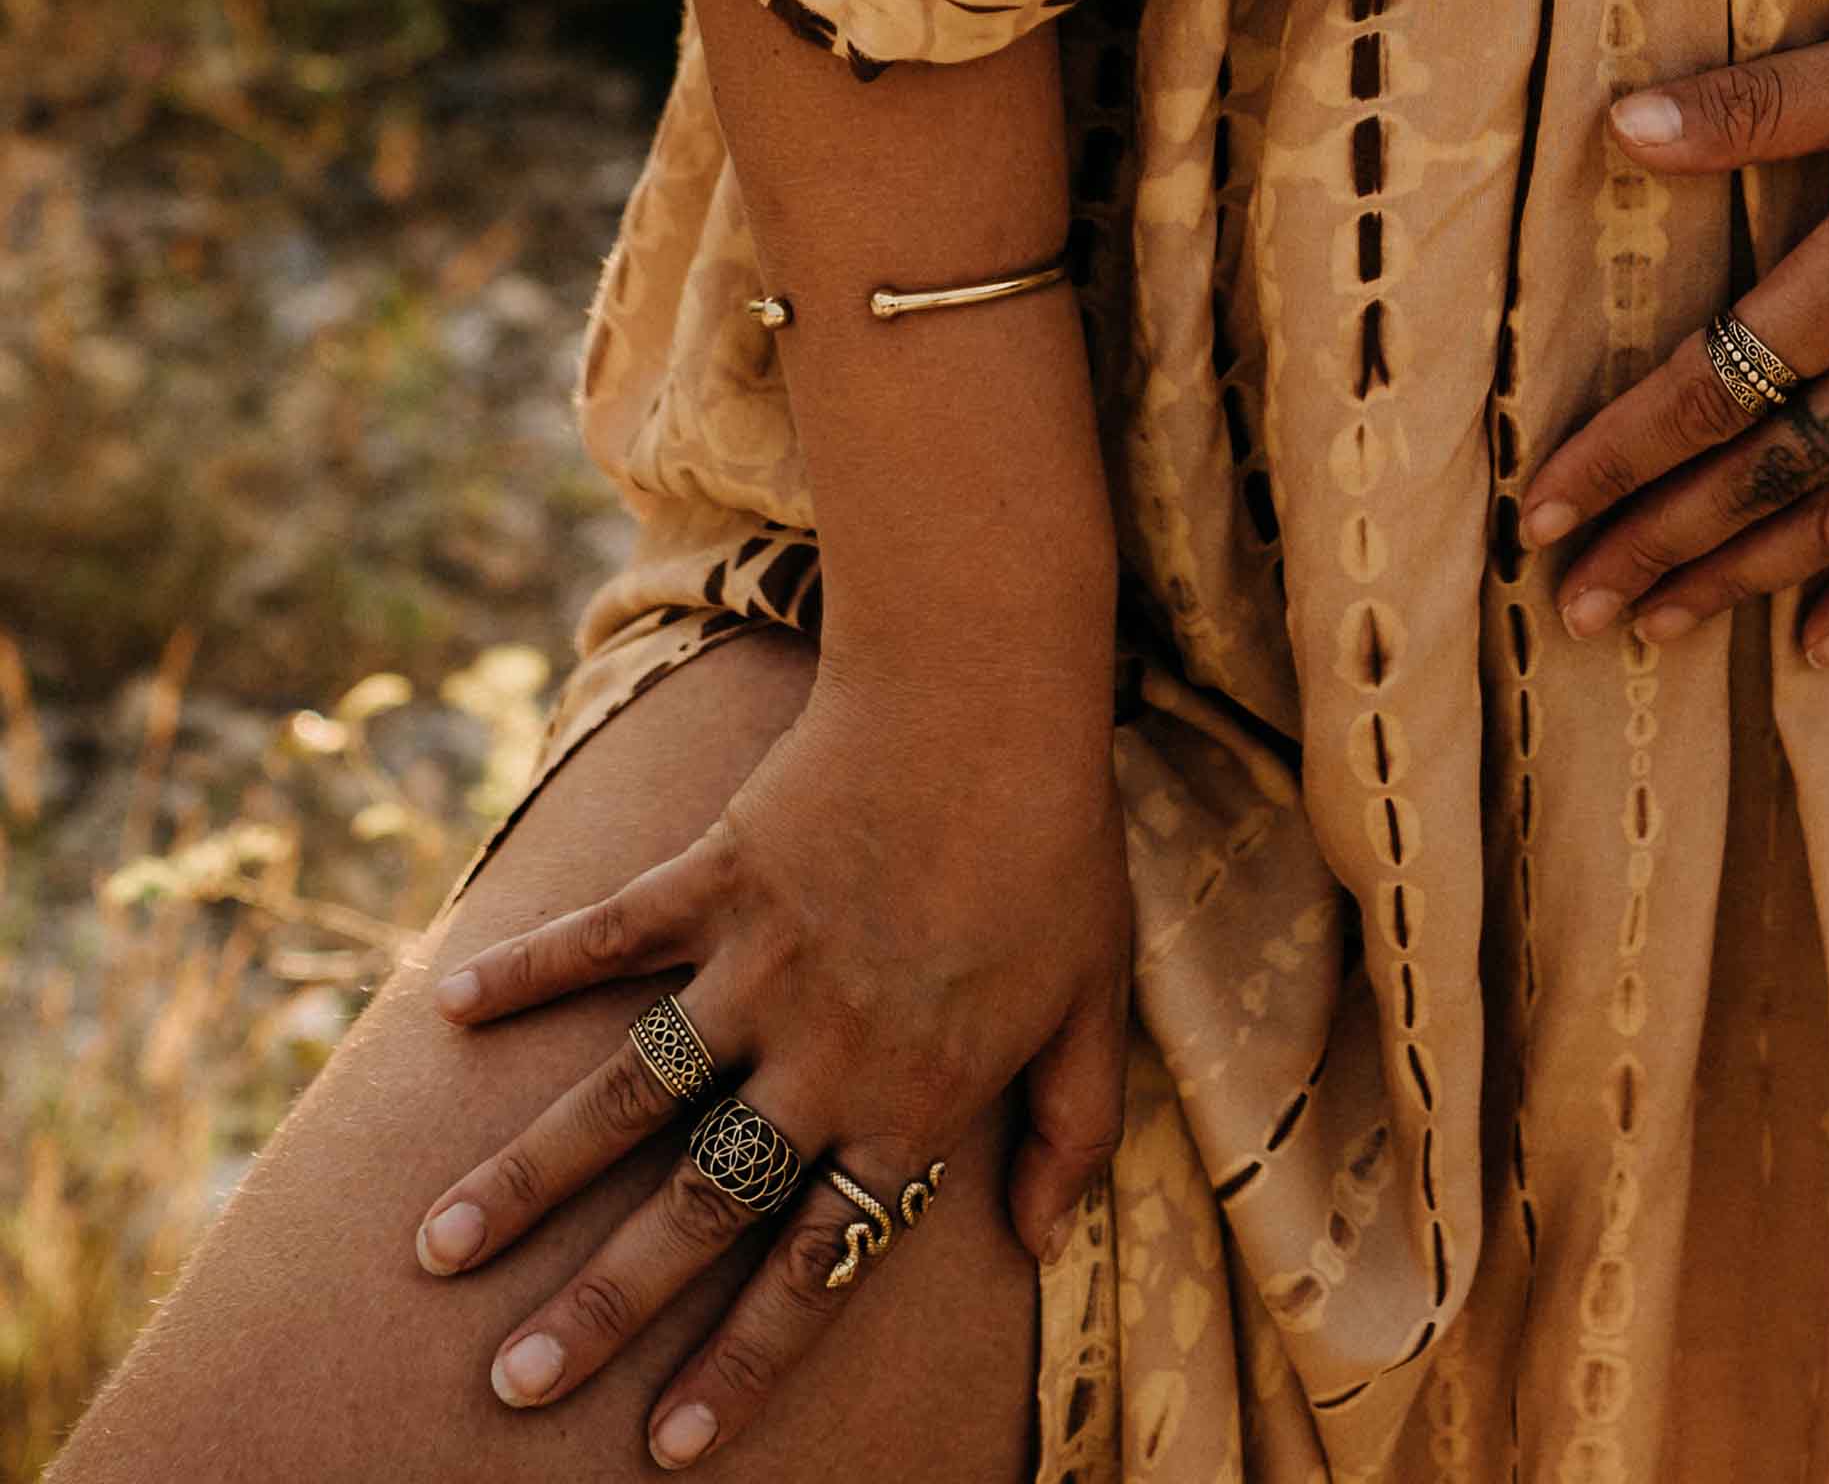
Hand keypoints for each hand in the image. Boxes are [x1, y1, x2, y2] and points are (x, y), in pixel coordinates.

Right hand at [412, 648, 1130, 1468]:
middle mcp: (818, 1054)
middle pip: (697, 1205)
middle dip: (600, 1305)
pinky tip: (451, 1003)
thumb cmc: (1058, 852)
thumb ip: (1070, 1129)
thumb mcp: (1098, 1003)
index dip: (744, 1359)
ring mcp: (755, 966)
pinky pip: (608, 935)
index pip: (820, 1263)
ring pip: (625, 1094)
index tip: (670, 1445)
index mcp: (911, 1100)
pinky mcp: (715, 878)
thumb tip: (1039, 1242)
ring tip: (441, 1247)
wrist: (991, 707)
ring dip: (529, 1174)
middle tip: (512, 1382)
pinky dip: (530, 966)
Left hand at [1519, 2, 1828, 665]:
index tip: (1537, 510)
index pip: (1703, 393)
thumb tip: (1620, 126)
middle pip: (1753, 481)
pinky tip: (1820, 644)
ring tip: (1653, 630)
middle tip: (1571, 607)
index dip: (1614, 459)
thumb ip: (1760, 106)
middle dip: (1654, 548)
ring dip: (1735, 584)